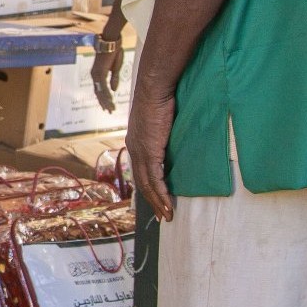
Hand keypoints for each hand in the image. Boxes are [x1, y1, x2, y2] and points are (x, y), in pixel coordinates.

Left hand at [91, 38, 125, 112]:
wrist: (111, 42)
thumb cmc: (113, 52)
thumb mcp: (115, 68)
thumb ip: (114, 79)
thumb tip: (114, 90)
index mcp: (98, 74)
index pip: (100, 89)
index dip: (104, 98)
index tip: (108, 106)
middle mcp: (94, 75)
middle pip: (99, 93)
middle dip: (104, 103)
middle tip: (109, 111)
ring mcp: (96, 74)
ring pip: (100, 92)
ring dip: (105, 101)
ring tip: (110, 109)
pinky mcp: (99, 72)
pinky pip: (102, 87)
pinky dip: (106, 95)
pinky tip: (110, 101)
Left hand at [125, 87, 176, 221]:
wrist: (155, 89)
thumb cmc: (161, 99)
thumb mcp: (160, 120)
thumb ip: (162, 133)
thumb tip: (172, 138)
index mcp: (135, 143)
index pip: (140, 171)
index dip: (148, 188)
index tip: (156, 201)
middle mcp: (134, 150)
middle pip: (142, 183)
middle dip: (152, 201)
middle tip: (163, 217)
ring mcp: (140, 152)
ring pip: (147, 185)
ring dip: (158, 202)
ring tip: (168, 216)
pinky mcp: (149, 152)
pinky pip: (155, 179)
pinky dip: (162, 194)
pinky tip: (168, 204)